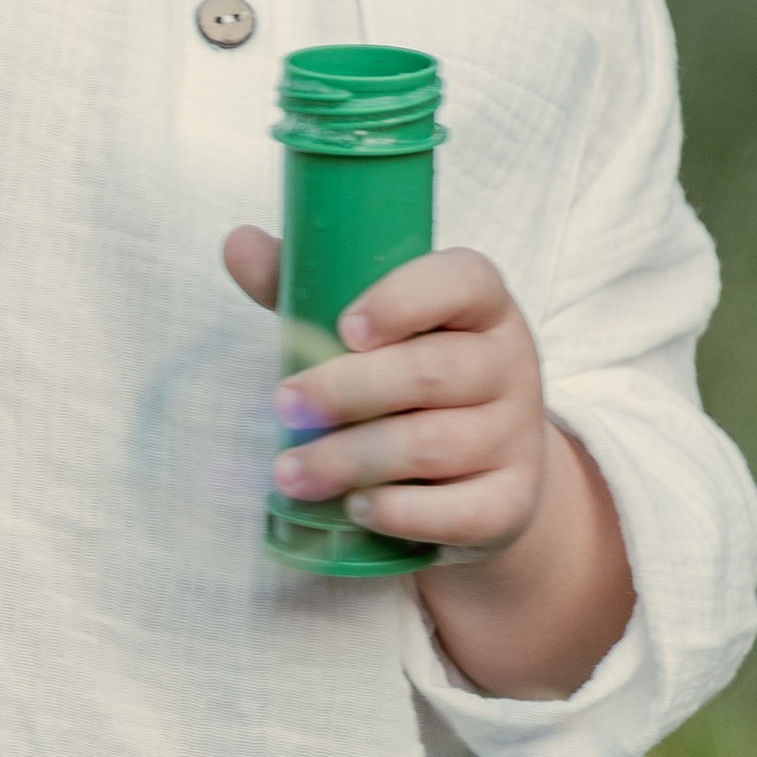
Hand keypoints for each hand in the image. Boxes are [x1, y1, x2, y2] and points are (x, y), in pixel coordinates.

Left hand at [221, 230, 551, 552]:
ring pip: (433, 445)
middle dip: (347, 391)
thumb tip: (239, 244)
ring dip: (350, 459)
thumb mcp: (369, 330)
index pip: (464, 280)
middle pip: (433, 372)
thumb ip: (310, 288)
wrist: (480, 475)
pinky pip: (461, 512)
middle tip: (284, 407)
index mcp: (481, 306)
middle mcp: (511, 365)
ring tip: (291, 473)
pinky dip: (400, 512)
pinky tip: (355, 507)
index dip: (405, 300)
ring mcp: (518, 437)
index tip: (345, 328)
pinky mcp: (513, 502)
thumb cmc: (409, 383)